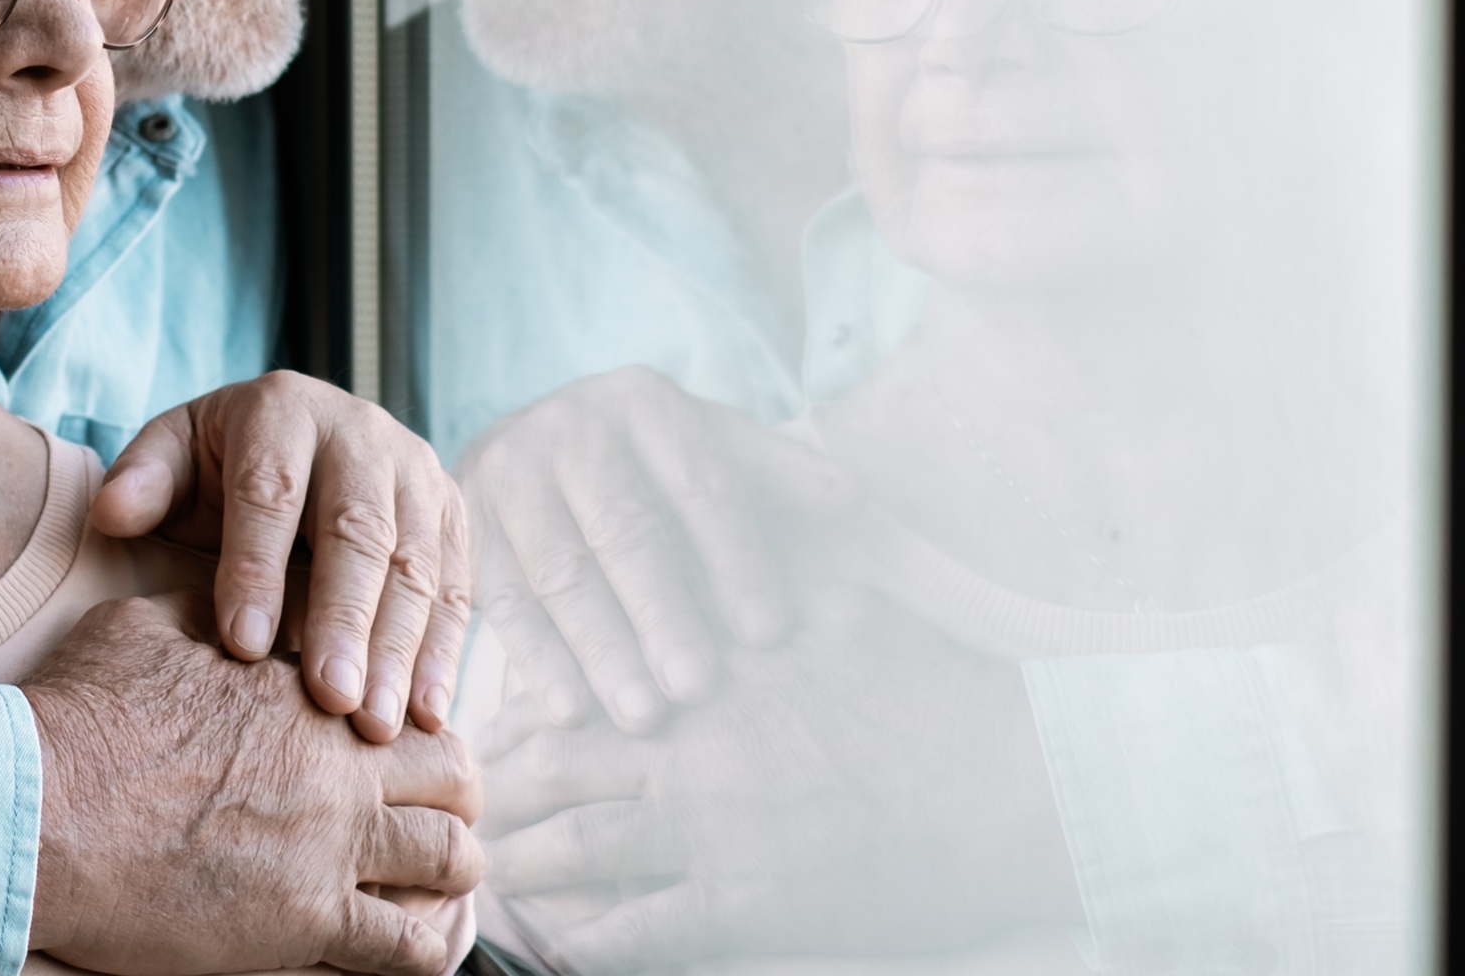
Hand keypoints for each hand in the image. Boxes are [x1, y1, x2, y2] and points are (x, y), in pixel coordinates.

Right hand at [22, 592, 484, 975]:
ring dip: (449, 867)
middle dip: (453, 789)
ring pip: (451, 856)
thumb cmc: (78, 714)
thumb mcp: (145, 626)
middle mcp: (335, 761)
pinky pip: (406, 946)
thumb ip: (206, 609)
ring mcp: (329, 844)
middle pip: (453, 771)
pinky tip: (411, 946)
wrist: (39, 806)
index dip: (401, 716)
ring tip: (434, 881)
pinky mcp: (308, 921)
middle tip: (436, 809)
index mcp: (302, 685)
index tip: (390, 739)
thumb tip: (226, 595)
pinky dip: (422, 947)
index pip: (395, 689)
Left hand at [93, 369, 472, 739]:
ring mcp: (417, 473)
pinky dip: (444, 652)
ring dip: (400, 648)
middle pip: (357, 530)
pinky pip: (455, 586)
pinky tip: (428, 712)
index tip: (243, 646)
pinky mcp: (451, 515)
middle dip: (345, 619)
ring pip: (414, 564)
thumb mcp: (173, 453)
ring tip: (377, 724)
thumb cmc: (219, 463)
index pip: (271, 491)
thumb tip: (112, 513)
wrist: (300, 436)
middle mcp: (362, 433)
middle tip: (330, 700)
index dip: (258, 567)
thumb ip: (142, 480)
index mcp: (283, 409)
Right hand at [461, 366, 855, 734]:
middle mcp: (570, 426)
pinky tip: (569, 712)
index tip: (768, 633)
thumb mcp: (712, 450)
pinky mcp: (467, 522)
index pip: (698, 484)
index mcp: (645, 403)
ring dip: (601, 649)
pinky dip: (535, 658)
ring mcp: (509, 469)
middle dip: (663, 614)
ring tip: (644, 717)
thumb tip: (852, 500)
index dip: (735, 558)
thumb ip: (777, 476)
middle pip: (623, 529)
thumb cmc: (650, 466)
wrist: (532, 445)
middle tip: (699, 688)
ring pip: (559, 570)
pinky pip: (501, 597)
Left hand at [479, 587, 1076, 968]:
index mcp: (705, 676)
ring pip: (576, 851)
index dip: (524, 714)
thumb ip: (787, 574)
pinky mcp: (744, 907)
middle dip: (501, 794)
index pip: (581, 685)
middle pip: (553, 772)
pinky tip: (557, 944)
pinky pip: (633, 930)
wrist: (1008, 785)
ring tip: (485, 877)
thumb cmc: (937, 692)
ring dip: (524, 867)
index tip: (487, 730)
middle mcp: (690, 751)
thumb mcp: (852, 606)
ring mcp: (711, 833)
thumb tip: (778, 530)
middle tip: (456, 809)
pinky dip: (585, 940)